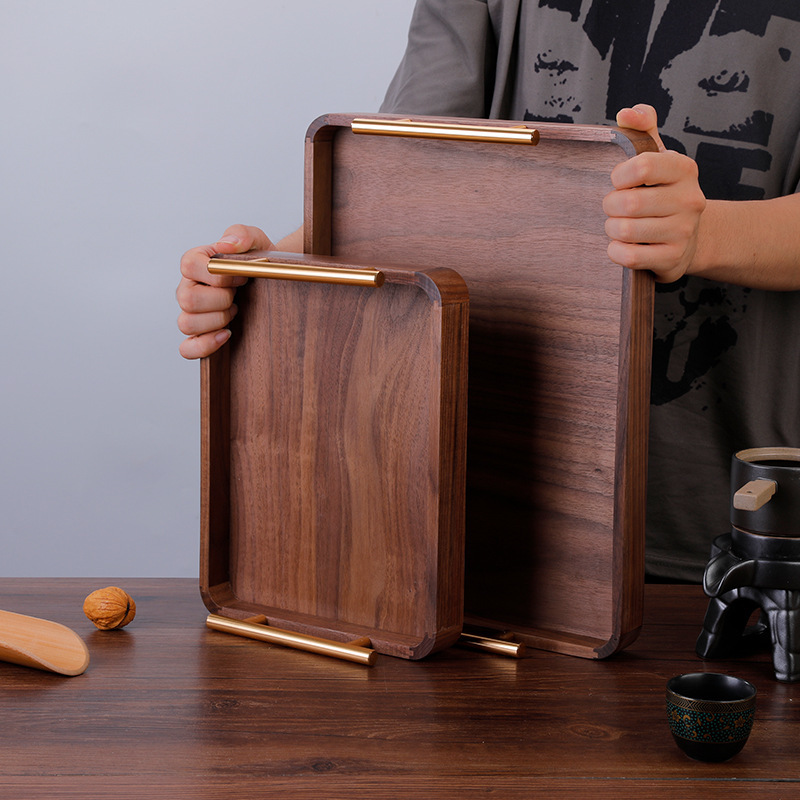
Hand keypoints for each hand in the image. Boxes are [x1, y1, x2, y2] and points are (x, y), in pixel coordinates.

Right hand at [176, 224, 272, 358]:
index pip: (189, 266)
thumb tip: (226, 244)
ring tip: (235, 311)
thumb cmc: (257, 262)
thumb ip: (241, 234)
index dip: (218, 275)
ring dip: (217, 319)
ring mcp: (191, 313)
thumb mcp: (256, 240)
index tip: (241, 276)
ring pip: (187, 323)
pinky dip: (205, 345)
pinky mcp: (199, 335)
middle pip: (187, 300)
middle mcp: (187, 288)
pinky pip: (187, 348)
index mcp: (195, 263)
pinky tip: (226, 334)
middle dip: (221, 300)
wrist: (269, 282)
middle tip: (238, 296)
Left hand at [603, 104, 705, 282]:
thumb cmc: (662, 192)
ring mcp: (683, 231)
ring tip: (617, 226)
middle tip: (613, 208)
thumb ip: (641, 128)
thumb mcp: (657, 156)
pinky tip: (619, 245)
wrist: (690, 237)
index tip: (618, 181)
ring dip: (611, 229)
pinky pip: (629, 256)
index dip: (619, 175)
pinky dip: (615, 251)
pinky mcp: (673, 259)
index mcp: (684, 169)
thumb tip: (625, 113)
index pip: (642, 165)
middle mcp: (690, 199)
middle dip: (610, 206)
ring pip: (625, 230)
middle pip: (629, 203)